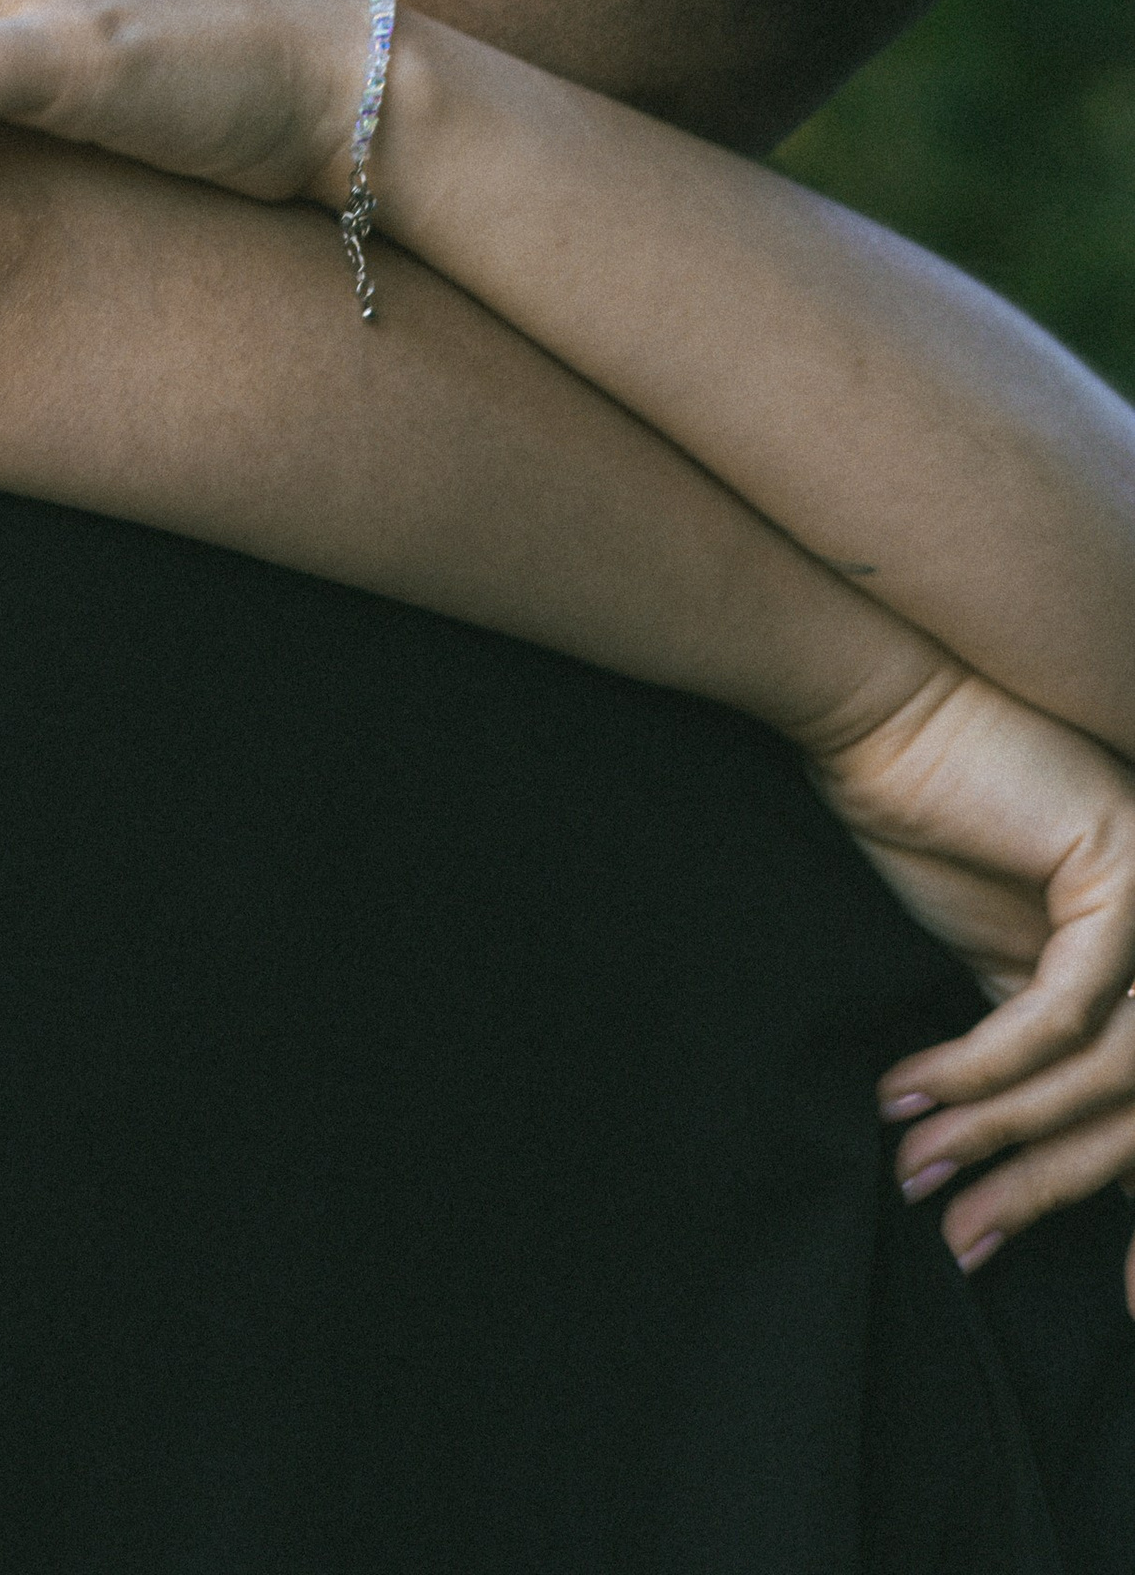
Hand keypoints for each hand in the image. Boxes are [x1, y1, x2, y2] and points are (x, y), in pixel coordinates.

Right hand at [805, 663, 1134, 1308]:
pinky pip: (1058, 1011)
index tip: (1094, 1295)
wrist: (881, 697)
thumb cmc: (928, 807)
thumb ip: (1038, 1033)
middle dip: (1063, 1188)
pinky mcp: (1116, 876)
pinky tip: (914, 1093)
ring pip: (1107, 1071)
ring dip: (1004, 1134)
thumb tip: (1051, 1151)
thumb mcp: (992, 948)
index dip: (1120, 1194)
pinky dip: (984, 1066)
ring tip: (921, 1174)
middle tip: (974, 1245)